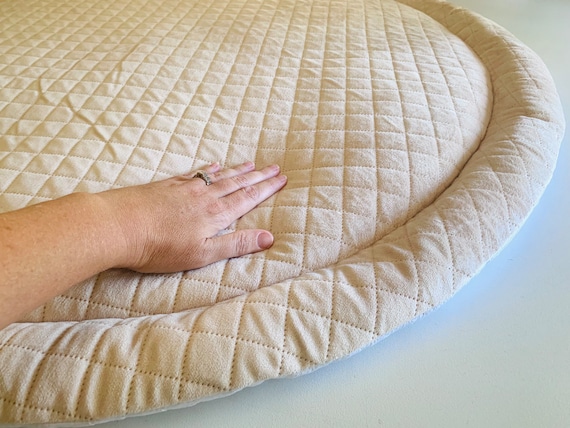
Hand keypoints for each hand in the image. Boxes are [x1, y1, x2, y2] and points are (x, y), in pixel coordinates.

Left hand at [100, 161, 286, 272]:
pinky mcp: (168, 186)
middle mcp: (204, 197)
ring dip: (237, 170)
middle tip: (274, 167)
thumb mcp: (203, 254)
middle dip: (258, 177)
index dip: (266, 189)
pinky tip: (214, 164)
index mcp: (216, 215)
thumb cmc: (160, 247)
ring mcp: (185, 189)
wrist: (119, 226)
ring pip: (219, 176)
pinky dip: (209, 168)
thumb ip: (236, 245)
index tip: (281, 179)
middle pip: (237, 184)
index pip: (248, 199)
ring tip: (251, 164)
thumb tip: (269, 238)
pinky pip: (196, 173)